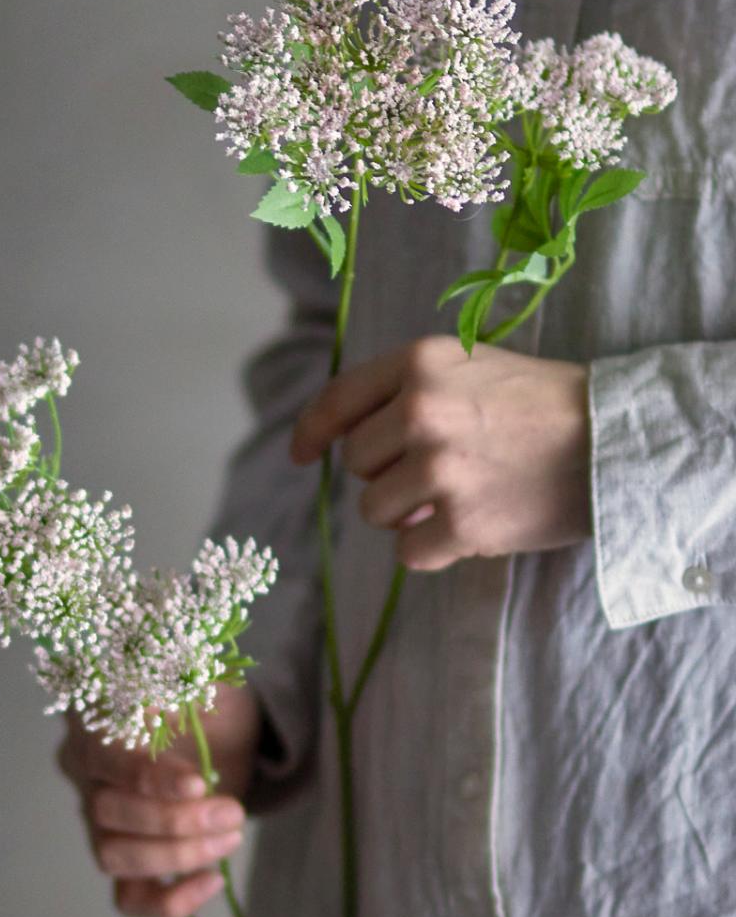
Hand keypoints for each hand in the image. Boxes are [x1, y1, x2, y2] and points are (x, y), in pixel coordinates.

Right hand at [56, 682, 260, 916]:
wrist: (226, 733)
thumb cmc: (208, 703)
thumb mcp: (207, 684)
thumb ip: (187, 686)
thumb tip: (172, 697)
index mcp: (95, 722)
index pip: (106, 757)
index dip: (148, 778)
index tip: (198, 784)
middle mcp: (85, 773)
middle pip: (107, 811)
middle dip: (174, 821)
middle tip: (232, 812)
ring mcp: (100, 821)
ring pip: (112, 855)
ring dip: (176, 855)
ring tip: (230, 836)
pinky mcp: (126, 861)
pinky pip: (129, 899)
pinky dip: (170, 902)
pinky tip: (213, 881)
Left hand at [290, 334, 590, 570]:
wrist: (615, 442)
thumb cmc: (541, 402)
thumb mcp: (469, 365)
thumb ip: (405, 392)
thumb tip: (342, 443)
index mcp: (419, 364)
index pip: (338, 400)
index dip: (311, 431)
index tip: (300, 454)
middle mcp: (421, 412)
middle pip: (357, 463)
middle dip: (385, 473)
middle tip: (436, 469)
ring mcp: (440, 470)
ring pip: (374, 510)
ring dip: (405, 513)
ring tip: (455, 496)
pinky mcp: (462, 523)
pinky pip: (408, 552)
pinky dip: (431, 549)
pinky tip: (468, 528)